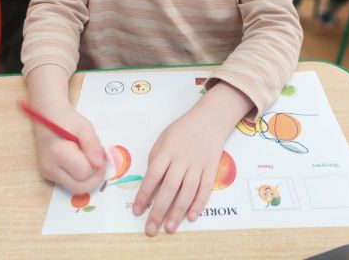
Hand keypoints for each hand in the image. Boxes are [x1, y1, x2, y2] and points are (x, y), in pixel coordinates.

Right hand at [32, 103, 105, 193]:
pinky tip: (81, 161)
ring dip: (87, 178)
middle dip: (94, 177)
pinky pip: (69, 183)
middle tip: (100, 162)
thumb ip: (93, 145)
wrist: (47, 116)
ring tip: (90, 159)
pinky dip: (79, 176)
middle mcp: (50, 167)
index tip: (101, 154)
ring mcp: (47, 173)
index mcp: (57, 153)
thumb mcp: (85, 127)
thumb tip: (100, 164)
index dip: (97, 166)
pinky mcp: (49, 175)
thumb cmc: (66, 119)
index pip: (84, 172)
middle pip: (79, 187)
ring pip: (75, 188)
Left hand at [133, 81, 252, 235]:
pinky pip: (206, 188)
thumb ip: (156, 158)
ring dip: (178, 211)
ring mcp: (199, 164)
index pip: (153, 175)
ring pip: (188, 191)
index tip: (136, 210)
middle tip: (151, 229)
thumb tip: (151, 183)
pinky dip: (199, 203)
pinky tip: (191, 216)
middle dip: (159, 210)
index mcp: (167, 150)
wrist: (210, 118)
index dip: (144, 194)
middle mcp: (183, 158)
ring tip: (170, 228)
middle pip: (170, 187)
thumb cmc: (183, 129)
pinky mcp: (212, 168)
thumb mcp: (164, 137)